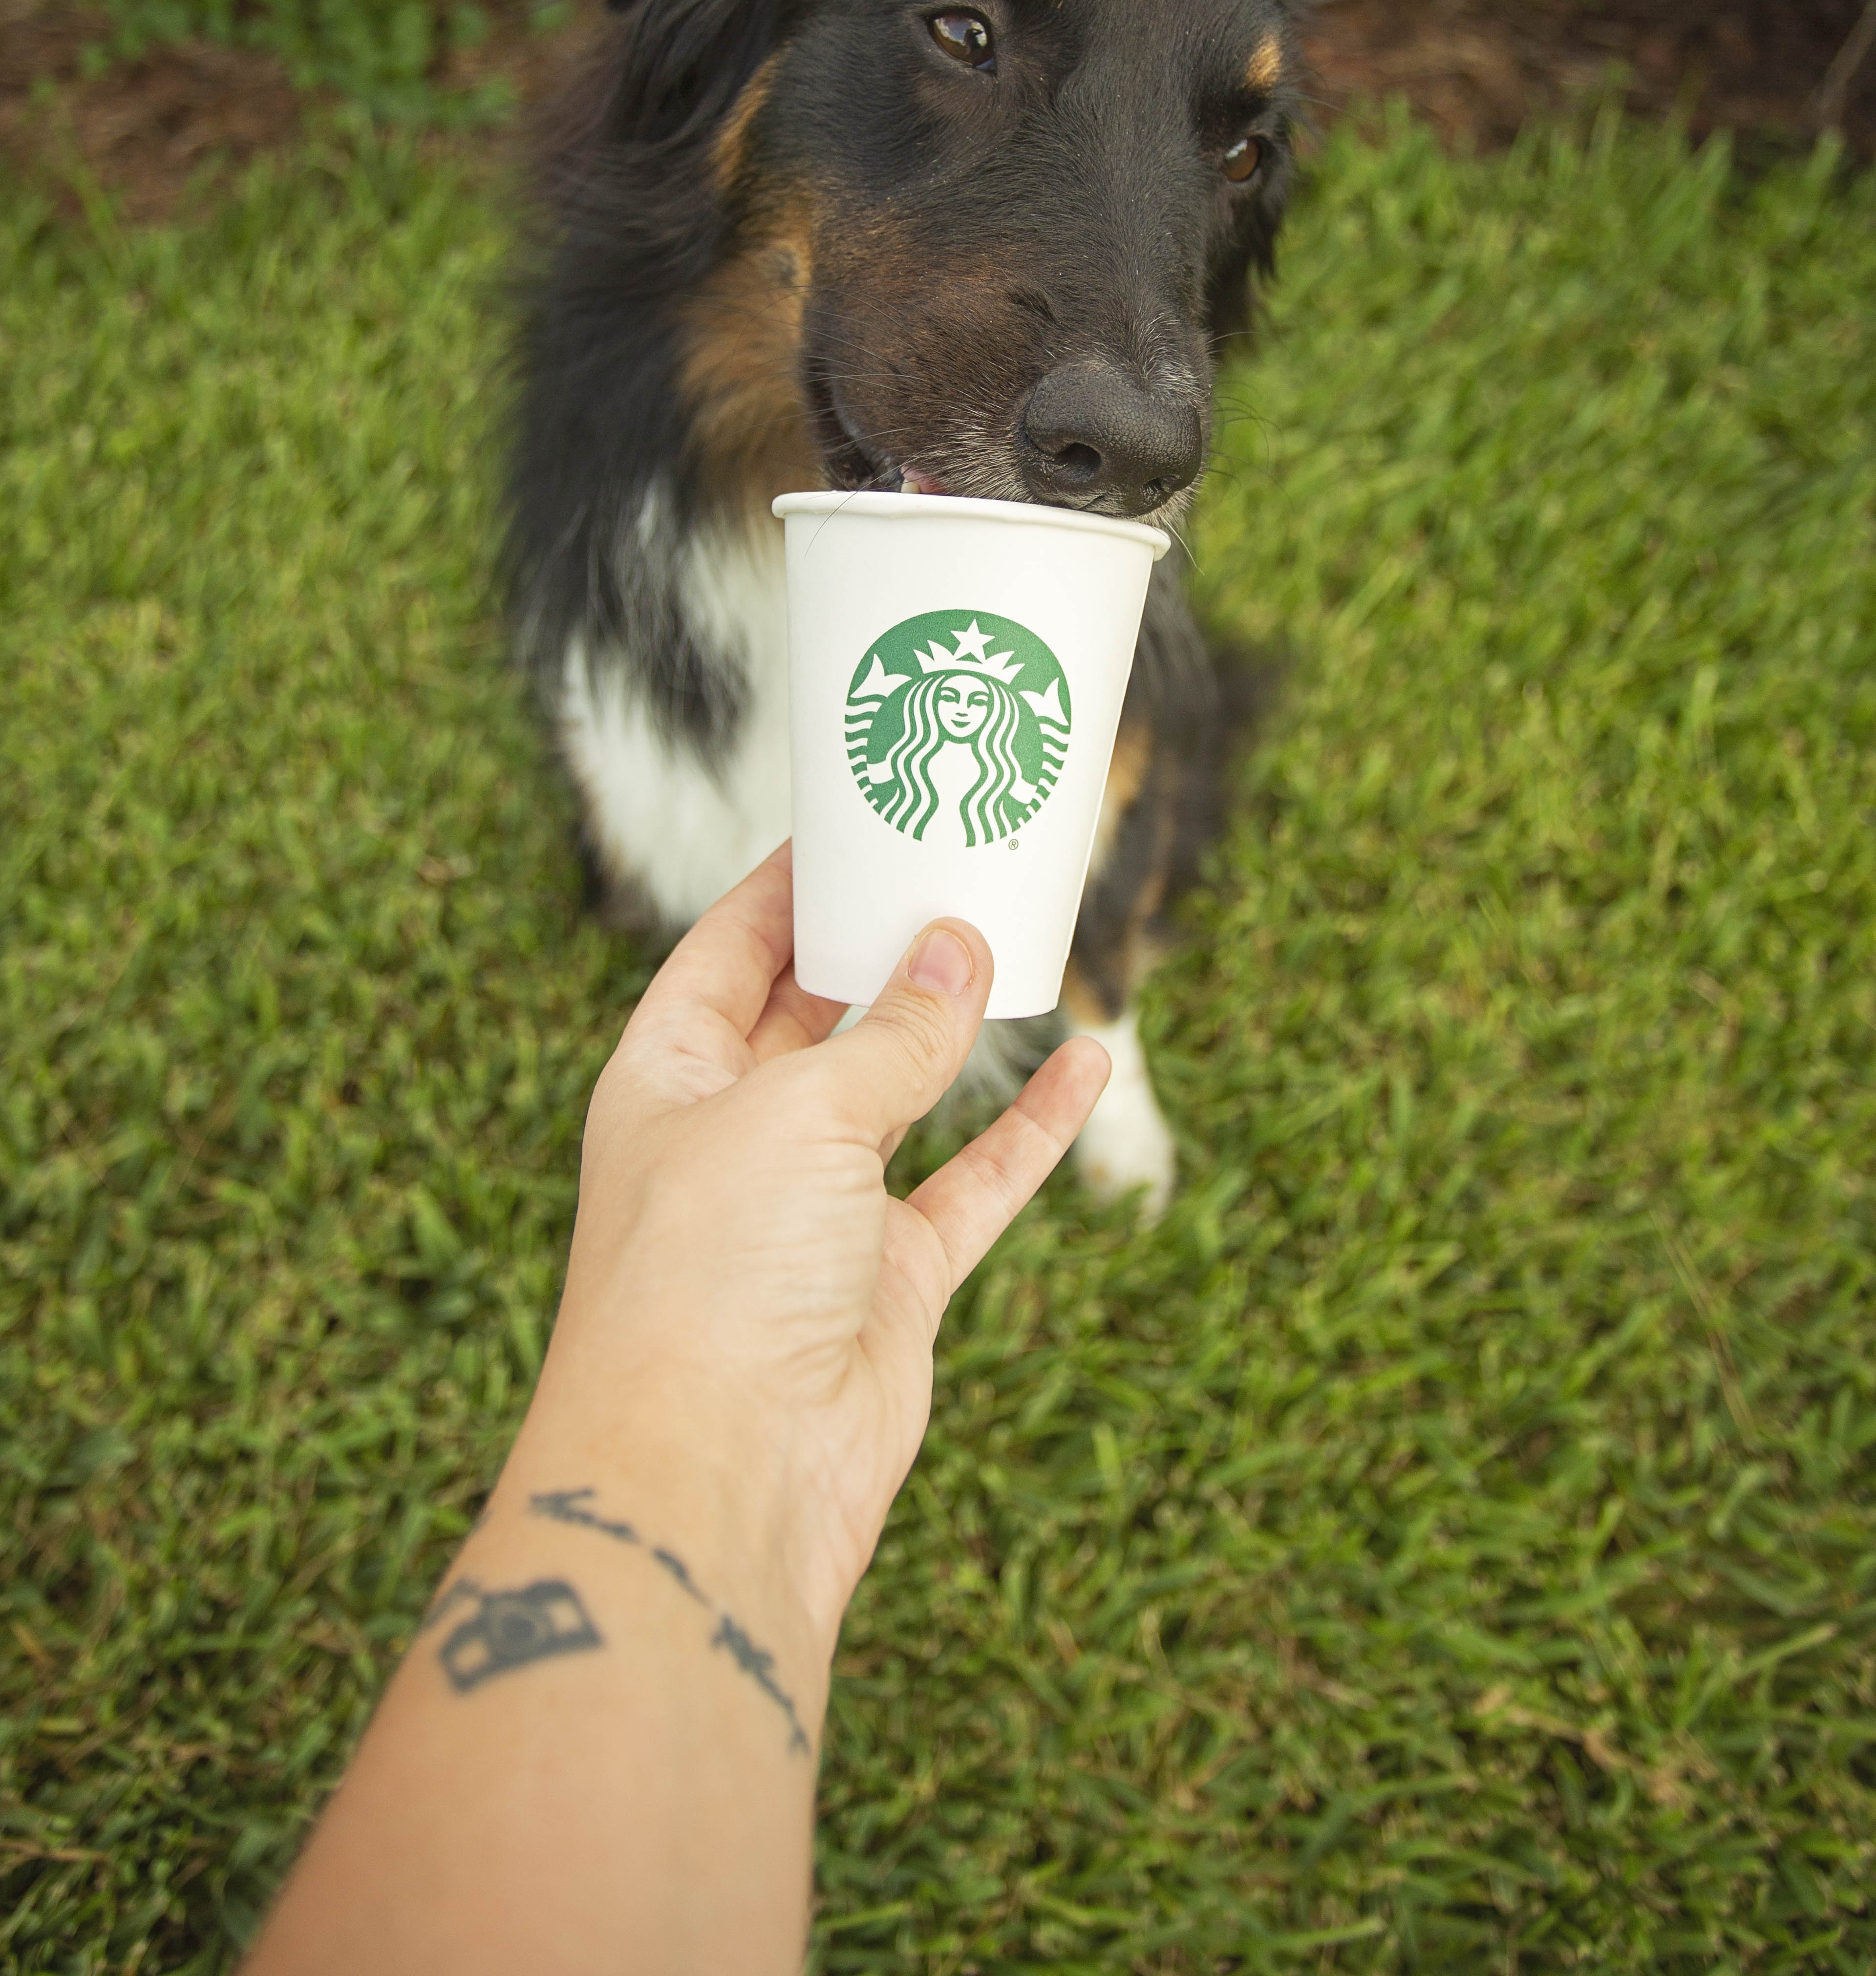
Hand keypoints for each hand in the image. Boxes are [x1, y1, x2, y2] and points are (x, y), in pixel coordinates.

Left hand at [504, 843, 1110, 1660]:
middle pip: (814, 1015)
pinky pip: (971, 1186)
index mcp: (666, 1082)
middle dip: (879, 948)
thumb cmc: (710, 1280)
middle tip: (954, 868)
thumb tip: (955, 949)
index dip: (786, 889)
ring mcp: (815, 1215)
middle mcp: (735, 1139)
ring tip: (1021, 944)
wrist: (717, 1481)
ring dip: (958, 1029)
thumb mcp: (798, 1116)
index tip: (851, 826)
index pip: (726, 952)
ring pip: (900, 1094)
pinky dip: (1028, 1131)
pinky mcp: (889, 1284)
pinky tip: (1084, 1066)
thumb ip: (887, 1035)